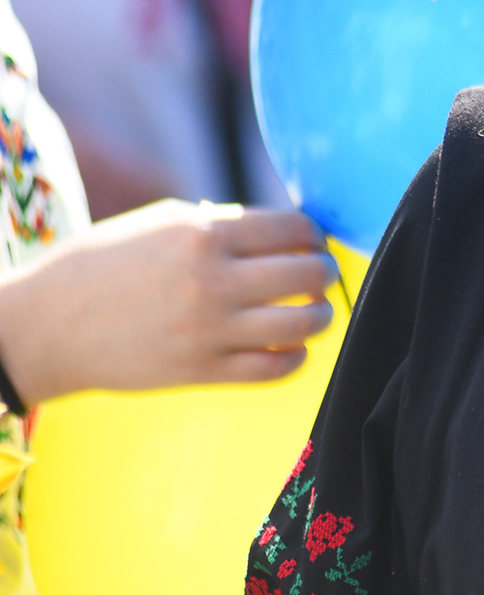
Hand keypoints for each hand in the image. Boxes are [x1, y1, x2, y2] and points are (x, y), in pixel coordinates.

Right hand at [0, 202, 334, 400]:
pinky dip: (295, 356)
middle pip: (305, 274)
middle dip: (323, 272)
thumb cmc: (101, 266)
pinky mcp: (202, 371)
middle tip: (320, 273)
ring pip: (301, 323)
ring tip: (315, 311)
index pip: (290, 229)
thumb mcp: (158, 223)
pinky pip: (273, 367)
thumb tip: (274, 230)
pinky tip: (291, 346)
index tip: (312, 241)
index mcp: (202, 234)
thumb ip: (218, 223)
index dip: (312, 235)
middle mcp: (212, 281)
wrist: (49, 326)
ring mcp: (210, 330)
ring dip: (320, 315)